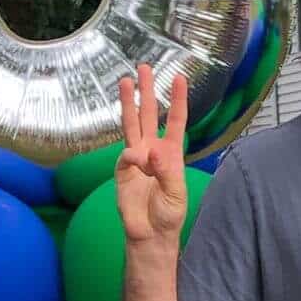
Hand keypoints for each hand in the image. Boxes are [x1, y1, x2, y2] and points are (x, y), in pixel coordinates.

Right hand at [115, 63, 188, 245]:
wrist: (150, 233)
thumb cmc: (168, 214)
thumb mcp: (177, 193)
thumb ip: (166, 171)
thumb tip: (150, 151)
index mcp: (172, 152)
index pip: (175, 121)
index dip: (178, 100)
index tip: (179, 78)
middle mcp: (152, 149)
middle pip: (149, 114)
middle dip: (147, 91)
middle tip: (145, 67)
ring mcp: (135, 157)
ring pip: (131, 124)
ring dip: (128, 103)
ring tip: (125, 81)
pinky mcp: (122, 169)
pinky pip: (126, 155)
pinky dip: (133, 158)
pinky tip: (140, 165)